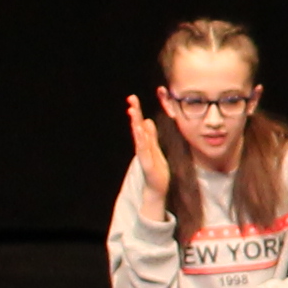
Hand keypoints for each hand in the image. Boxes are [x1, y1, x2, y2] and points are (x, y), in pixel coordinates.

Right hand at [126, 97, 173, 218]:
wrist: (156, 189)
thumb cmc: (156, 169)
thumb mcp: (155, 149)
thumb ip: (151, 136)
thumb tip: (147, 121)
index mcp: (145, 143)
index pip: (140, 124)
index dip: (137, 111)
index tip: (132, 98)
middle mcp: (142, 147)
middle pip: (137, 127)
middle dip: (135, 113)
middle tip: (131, 99)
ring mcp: (144, 155)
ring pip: (139, 138)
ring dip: (136, 125)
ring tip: (133, 112)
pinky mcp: (148, 165)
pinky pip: (144, 151)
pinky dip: (142, 141)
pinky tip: (140, 132)